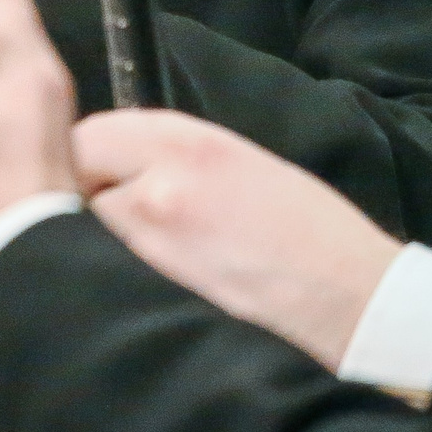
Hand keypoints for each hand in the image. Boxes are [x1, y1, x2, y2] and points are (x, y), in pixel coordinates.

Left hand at [74, 109, 400, 368]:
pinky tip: (154, 284)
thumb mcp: (242, 164)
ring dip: (98, 235)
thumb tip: (121, 163)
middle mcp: (162, 181)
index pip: (93, 133)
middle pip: (77, 176)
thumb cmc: (311, 231)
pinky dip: (118, 274)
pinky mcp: (156, 288)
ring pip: (88, 226)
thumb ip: (175, 157)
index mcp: (190, 143)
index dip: (91, 155)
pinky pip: (110, 271)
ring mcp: (154, 238)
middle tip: (110, 213)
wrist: (354, 298)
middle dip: (85, 191)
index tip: (101, 172)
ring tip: (144, 252)